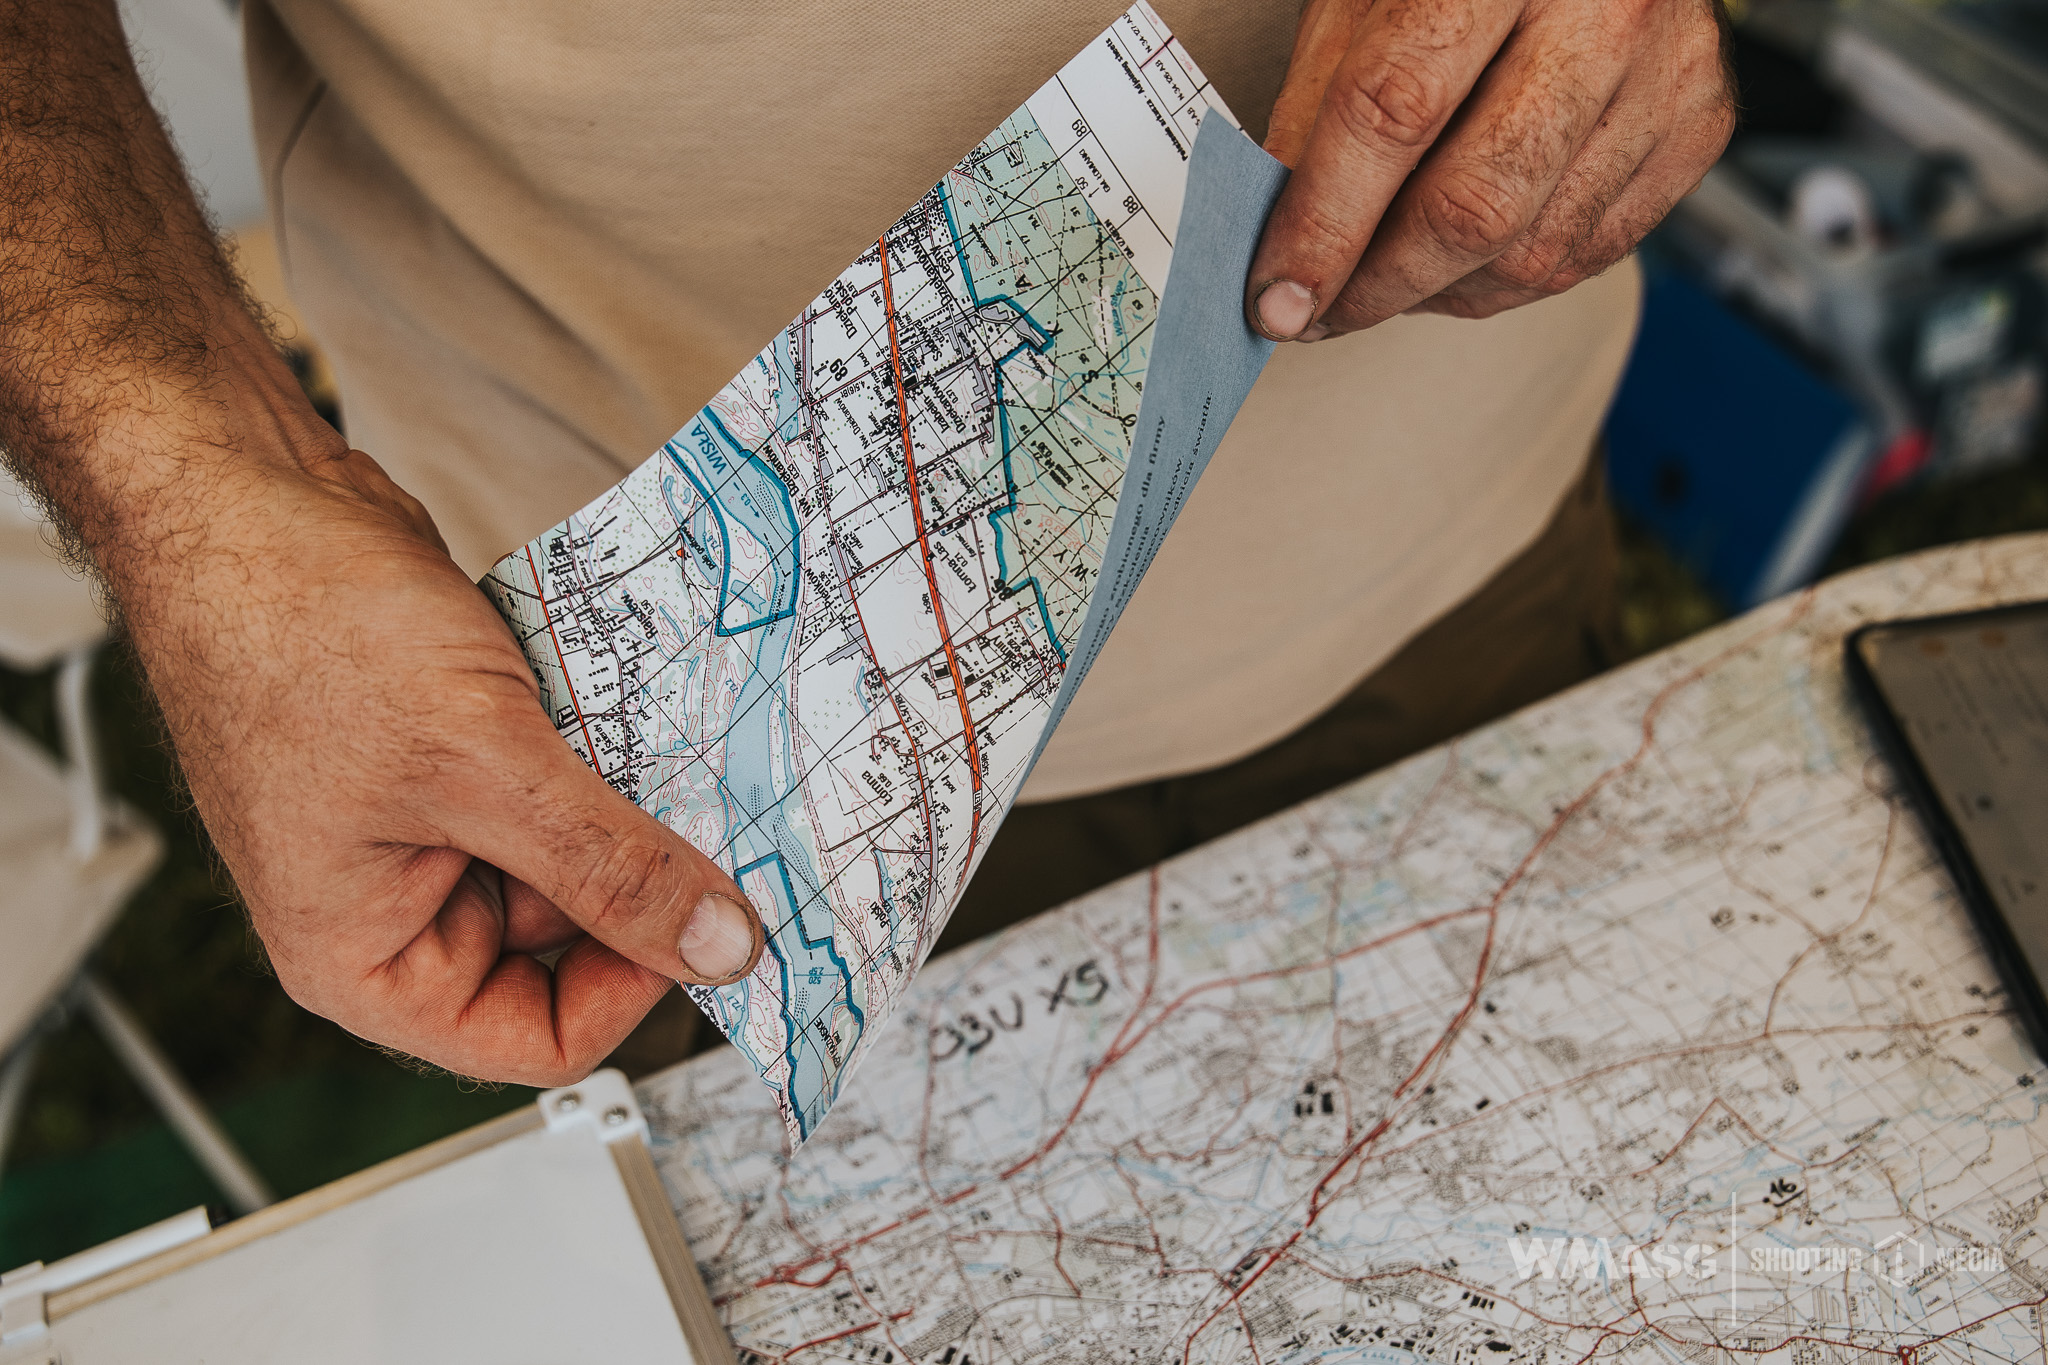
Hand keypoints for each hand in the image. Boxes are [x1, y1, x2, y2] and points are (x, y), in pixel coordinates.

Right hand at [118, 401, 763, 1084]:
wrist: (245, 493)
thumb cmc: (290, 629)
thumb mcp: (480, 766)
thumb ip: (607, 867)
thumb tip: (720, 947)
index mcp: (368, 959)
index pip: (536, 1039)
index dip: (633, 989)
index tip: (708, 920)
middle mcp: (398, 906)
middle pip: (571, 942)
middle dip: (642, 879)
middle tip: (719, 817)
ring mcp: (431, 824)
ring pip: (576, 849)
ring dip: (631, 803)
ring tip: (674, 745)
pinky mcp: (459, 751)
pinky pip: (561, 779)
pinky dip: (604, 747)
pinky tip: (630, 699)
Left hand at [1245, 0, 1734, 339]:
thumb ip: (1319, 97)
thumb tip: (1279, 228)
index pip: (1394, 110)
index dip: (1324, 222)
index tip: (1274, 296)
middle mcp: (1605, 8)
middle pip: (1476, 205)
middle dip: (1379, 285)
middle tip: (1316, 311)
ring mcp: (1666, 71)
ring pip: (1532, 250)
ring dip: (1435, 292)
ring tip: (1382, 276)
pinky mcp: (1699, 126)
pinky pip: (1585, 254)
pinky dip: (1503, 279)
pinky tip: (1458, 259)